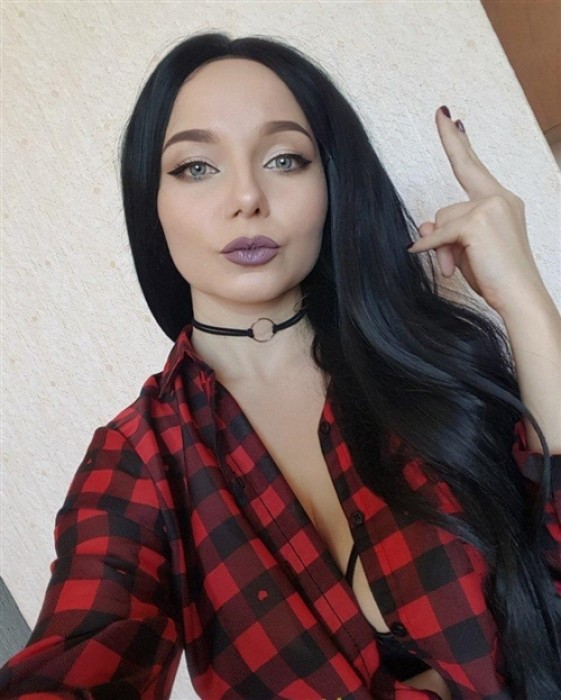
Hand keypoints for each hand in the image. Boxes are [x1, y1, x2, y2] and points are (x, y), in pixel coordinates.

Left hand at [408, 106, 545, 315]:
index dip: (461, 144)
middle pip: (460, 177)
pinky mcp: (479, 221)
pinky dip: (433, 248)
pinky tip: (435, 261)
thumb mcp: (466, 250)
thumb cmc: (497, 277)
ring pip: (444, 216)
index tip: (453, 120)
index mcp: (502, 202)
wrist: (521, 297)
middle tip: (441, 111)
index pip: (475, 167)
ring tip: (455, 268)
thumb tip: (424, 224)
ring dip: (442, 245)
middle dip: (451, 138)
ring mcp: (492, 206)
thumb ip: (447, 231)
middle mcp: (501, 198)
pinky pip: (441, 233)